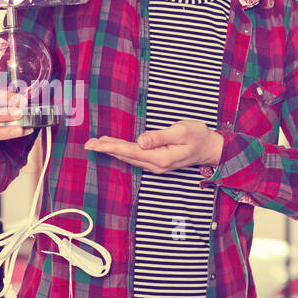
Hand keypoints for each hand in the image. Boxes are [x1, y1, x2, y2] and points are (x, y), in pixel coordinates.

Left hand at [85, 120, 223, 173]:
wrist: (209, 148)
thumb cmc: (198, 136)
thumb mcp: (182, 132)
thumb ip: (160, 136)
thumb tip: (141, 140)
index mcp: (161, 158)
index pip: (131, 151)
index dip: (112, 147)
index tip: (96, 144)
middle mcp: (156, 164)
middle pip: (126, 156)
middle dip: (106, 149)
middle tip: (88, 144)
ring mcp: (156, 165)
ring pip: (129, 157)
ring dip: (112, 150)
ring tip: (95, 144)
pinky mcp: (156, 161)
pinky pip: (135, 157)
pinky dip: (122, 151)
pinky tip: (113, 147)